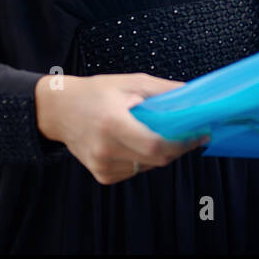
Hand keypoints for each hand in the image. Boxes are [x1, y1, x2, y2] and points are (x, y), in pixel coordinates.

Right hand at [35, 72, 208, 185]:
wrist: (59, 110)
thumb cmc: (96, 92)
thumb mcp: (131, 82)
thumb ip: (164, 91)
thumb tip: (195, 95)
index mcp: (113, 124)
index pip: (156, 146)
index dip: (182, 143)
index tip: (200, 133)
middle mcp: (106, 149)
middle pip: (157, 159)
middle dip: (177, 147)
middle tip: (187, 132)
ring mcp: (102, 165)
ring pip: (148, 166)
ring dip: (160, 153)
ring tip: (154, 132)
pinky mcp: (102, 175)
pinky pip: (135, 170)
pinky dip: (143, 159)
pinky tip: (134, 142)